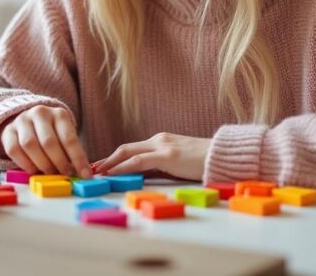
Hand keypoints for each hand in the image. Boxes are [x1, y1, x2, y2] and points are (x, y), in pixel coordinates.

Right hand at [0, 105, 91, 177]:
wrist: (28, 120)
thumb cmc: (52, 133)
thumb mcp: (64, 136)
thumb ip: (70, 152)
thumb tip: (80, 173)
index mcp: (59, 114)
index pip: (69, 139)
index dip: (78, 159)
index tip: (84, 175)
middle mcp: (40, 113)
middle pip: (49, 142)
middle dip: (58, 163)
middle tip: (64, 175)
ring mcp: (22, 120)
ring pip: (30, 145)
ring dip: (41, 164)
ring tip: (50, 173)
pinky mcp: (8, 131)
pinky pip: (14, 150)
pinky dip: (25, 164)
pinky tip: (34, 170)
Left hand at [93, 133, 209, 180]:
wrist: (224, 156)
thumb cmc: (205, 162)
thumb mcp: (180, 162)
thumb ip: (162, 165)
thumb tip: (145, 176)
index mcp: (162, 140)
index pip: (132, 148)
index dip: (115, 157)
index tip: (101, 166)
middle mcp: (159, 139)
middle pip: (125, 148)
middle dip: (106, 159)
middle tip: (90, 169)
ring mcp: (162, 146)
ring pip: (128, 153)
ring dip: (109, 164)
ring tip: (96, 173)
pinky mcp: (167, 155)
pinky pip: (138, 161)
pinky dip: (122, 167)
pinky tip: (112, 174)